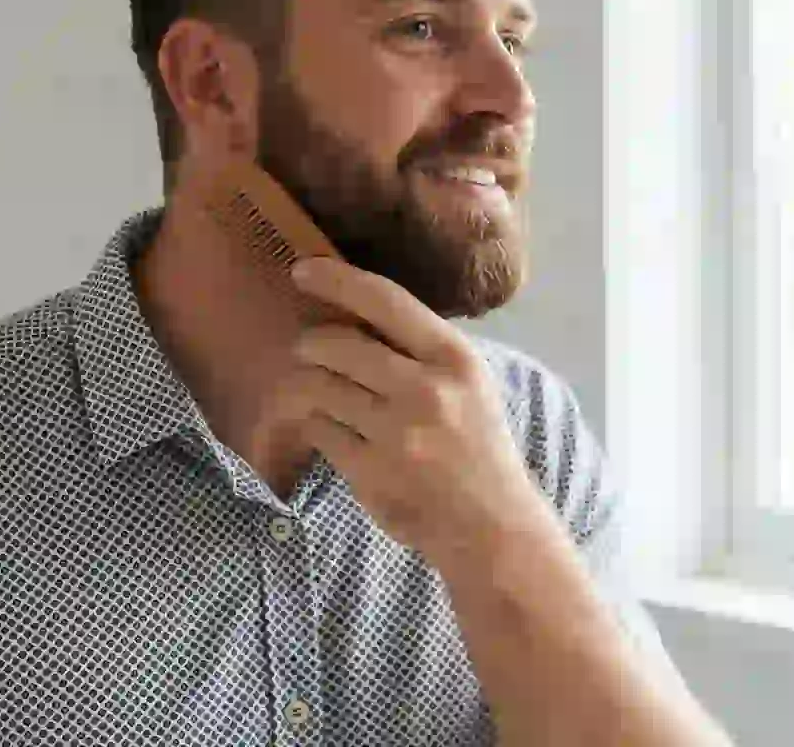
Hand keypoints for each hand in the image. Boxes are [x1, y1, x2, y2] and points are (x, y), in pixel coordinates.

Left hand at [277, 256, 554, 571]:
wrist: (490, 524)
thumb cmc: (477, 441)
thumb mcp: (467, 381)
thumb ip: (421, 348)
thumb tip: (356, 308)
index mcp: (452, 356)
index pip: (384, 300)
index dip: (337, 279)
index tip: (303, 270)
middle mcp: (424, 389)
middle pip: (338, 344)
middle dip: (311, 343)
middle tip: (307, 349)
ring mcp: (394, 433)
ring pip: (319, 386)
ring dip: (306, 384)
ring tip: (313, 388)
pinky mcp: (369, 472)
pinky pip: (318, 429)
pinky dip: (314, 424)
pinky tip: (327, 426)